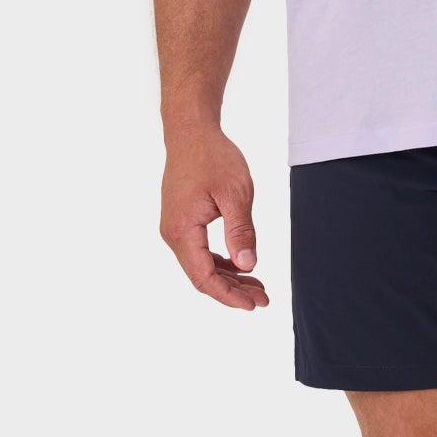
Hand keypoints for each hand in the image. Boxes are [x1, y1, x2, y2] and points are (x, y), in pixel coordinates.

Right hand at [160, 123, 270, 308]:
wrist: (190, 132)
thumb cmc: (213, 157)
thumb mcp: (236, 193)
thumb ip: (241, 231)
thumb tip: (249, 266)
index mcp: (183, 231)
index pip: (204, 278)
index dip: (229, 296)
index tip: (254, 304)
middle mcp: (173, 234)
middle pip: (202, 276)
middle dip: (233, 291)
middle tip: (264, 299)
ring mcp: (175, 228)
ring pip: (201, 266)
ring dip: (229, 278)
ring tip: (258, 287)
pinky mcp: (181, 221)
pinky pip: (199, 251)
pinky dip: (220, 262)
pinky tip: (241, 264)